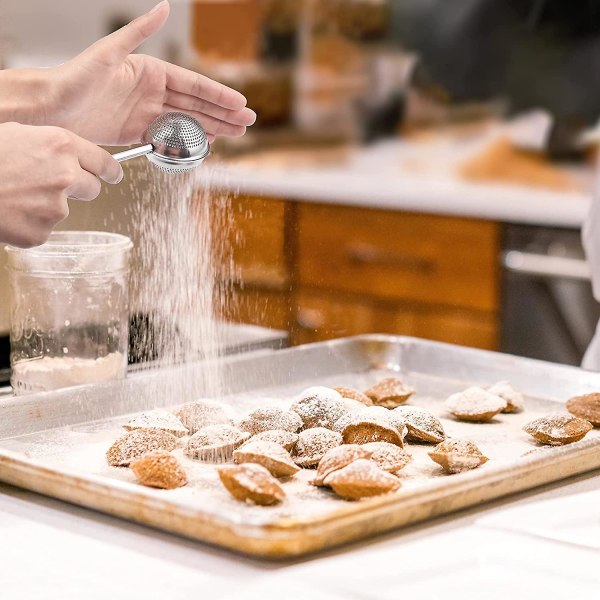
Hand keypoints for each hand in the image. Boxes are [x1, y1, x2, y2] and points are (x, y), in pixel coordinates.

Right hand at [0, 122, 122, 247]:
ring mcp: (56, 208)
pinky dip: (29, 223)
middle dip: (77, 188)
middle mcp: (66, 176)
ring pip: (63, 209)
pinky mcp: (42, 232)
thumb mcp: (18, 135)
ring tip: (14, 194)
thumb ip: (50, 147)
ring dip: (46, 205)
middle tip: (48, 185)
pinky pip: (43, 228)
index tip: (113, 175)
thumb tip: (69, 156)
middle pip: (92, 189)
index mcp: (61, 145)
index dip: (110, 171)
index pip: (104, 163)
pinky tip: (8, 211)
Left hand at [45, 1, 255, 145]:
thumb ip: (139, 31)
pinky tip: (206, 144)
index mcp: (150, 71)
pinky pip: (169, 138)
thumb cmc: (76, 77)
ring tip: (235, 134)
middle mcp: (152, 92)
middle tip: (247, 123)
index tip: (240, 103)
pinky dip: (188, 142)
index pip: (192, 84)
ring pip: (187, 122)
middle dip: (223, 114)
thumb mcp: (109, 52)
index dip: (218, 94)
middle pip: (196, 105)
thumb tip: (165, 7)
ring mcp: (146, 113)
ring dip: (212, 128)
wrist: (53, 108)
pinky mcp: (137, 132)